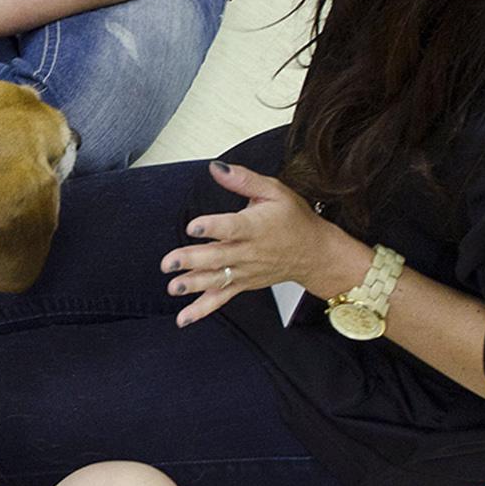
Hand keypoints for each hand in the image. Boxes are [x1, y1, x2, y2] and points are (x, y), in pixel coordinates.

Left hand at [160, 161, 372, 326]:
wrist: (316, 253)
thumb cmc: (294, 219)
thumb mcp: (274, 191)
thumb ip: (243, 180)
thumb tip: (216, 167)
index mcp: (256, 226)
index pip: (233, 227)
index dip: (213, 227)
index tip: (193, 226)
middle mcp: (250, 252)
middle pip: (219, 257)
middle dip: (192, 260)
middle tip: (169, 262)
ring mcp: (246, 271)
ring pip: (218, 279)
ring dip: (193, 285)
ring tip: (173, 287)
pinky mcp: (243, 284)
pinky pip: (222, 298)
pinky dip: (202, 309)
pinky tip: (183, 317)